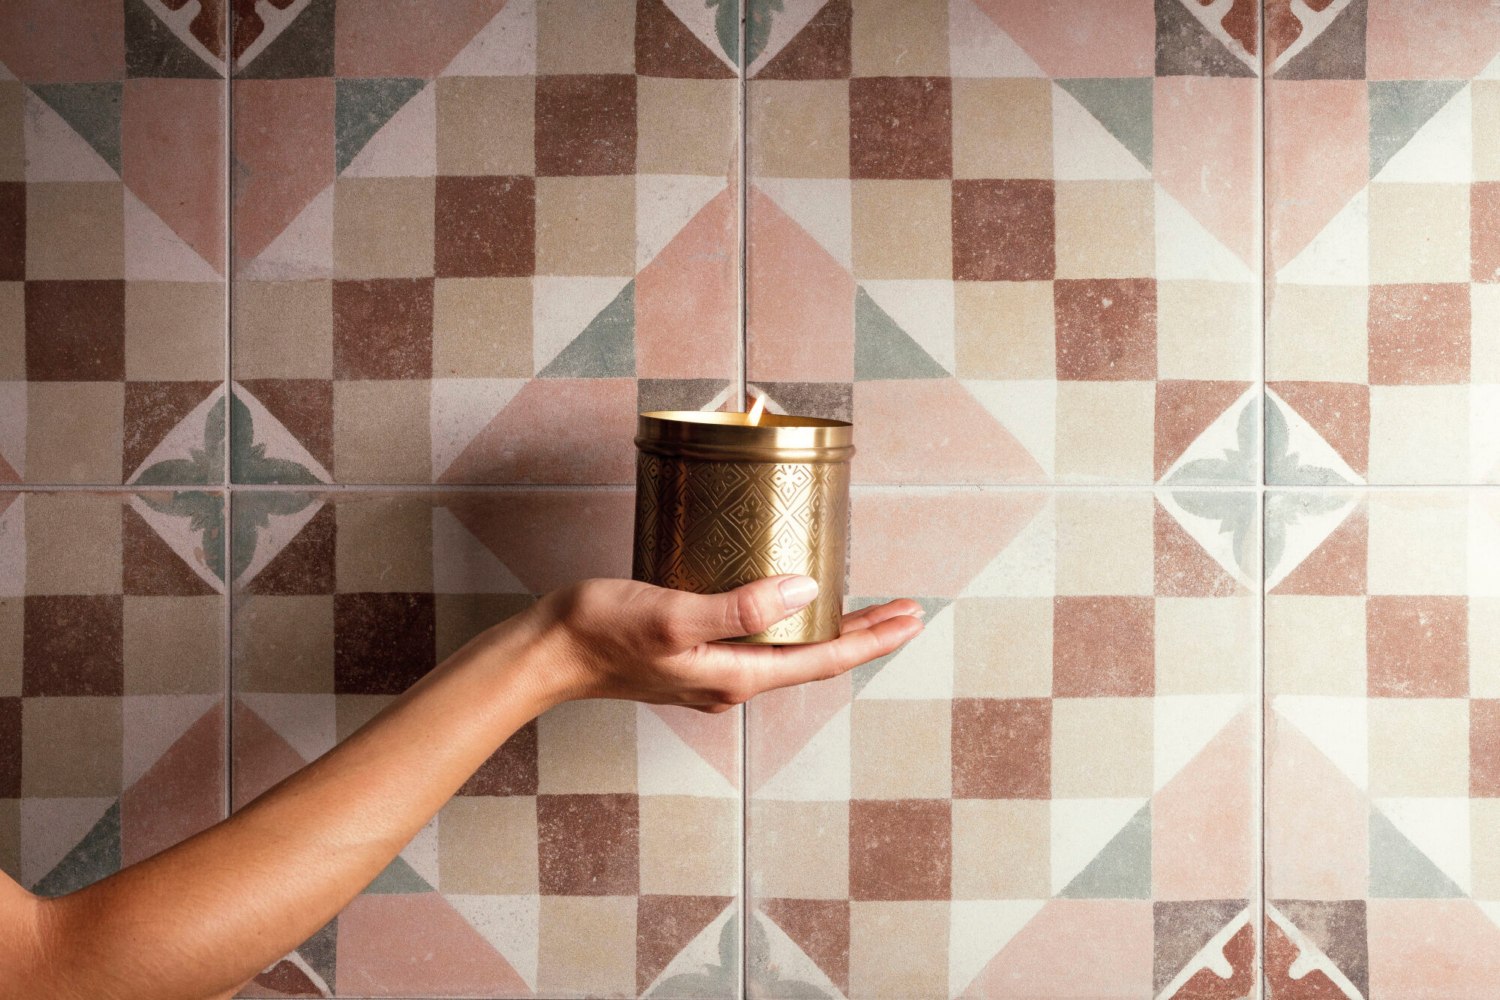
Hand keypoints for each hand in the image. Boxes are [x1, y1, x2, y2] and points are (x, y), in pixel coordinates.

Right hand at [525, 576, 923, 712]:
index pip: (823, 659)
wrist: (548, 652)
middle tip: (905, 610)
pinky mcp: (693, 653)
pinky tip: (786, 600)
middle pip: (814, 657)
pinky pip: (757, 640)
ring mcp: (712, 672)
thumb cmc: (602, 630)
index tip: (910, 617)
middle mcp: (731, 681)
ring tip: (862, 607)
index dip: (872, 638)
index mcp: (736, 675)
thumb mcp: (674, 613)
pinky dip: (787, 622)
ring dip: (828, 628)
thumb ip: (739, 607)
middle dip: (862, 633)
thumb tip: (806, 591)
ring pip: (787, 650)